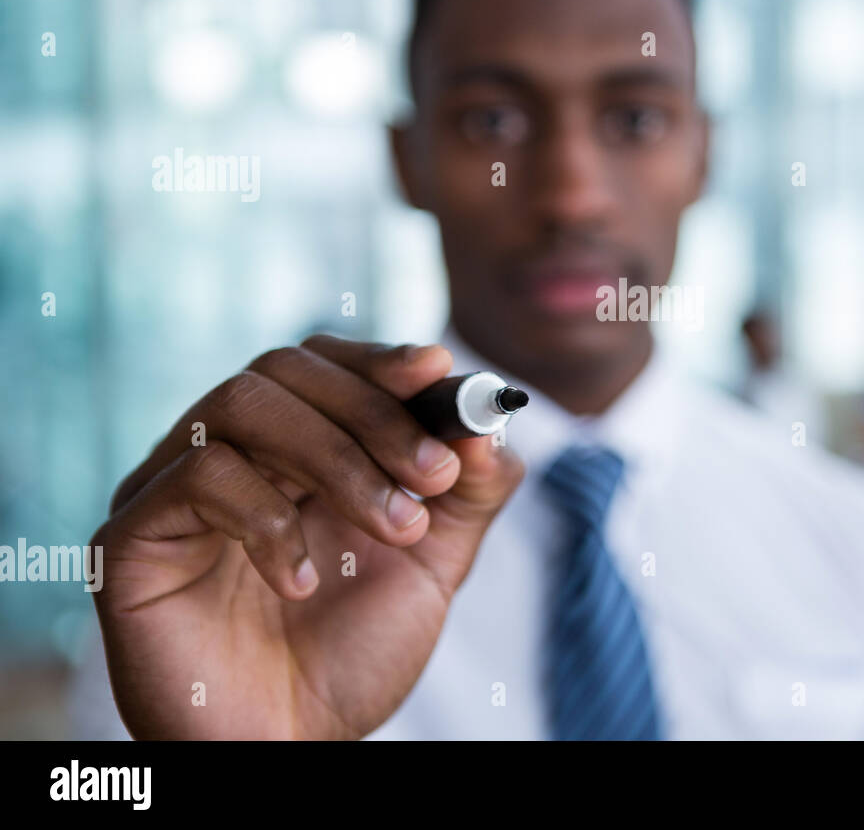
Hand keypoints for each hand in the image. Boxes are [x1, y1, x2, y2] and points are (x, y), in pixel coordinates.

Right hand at [91, 336, 523, 738]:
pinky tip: (304, 583)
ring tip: (392, 526)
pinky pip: (197, 479)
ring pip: (241, 406)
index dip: (378, 358)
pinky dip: (269, 520)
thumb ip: (468, 493)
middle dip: (373, 416)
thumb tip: (486, 424)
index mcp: (292, 449)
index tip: (437, 369)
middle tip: (431, 478)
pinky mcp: (133, 538)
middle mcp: (228, 455)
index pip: (322, 364)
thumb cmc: (349, 655)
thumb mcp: (433, 565)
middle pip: (284, 371)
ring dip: (335, 459)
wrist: (288, 750)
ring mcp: (173, 489)